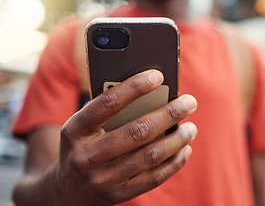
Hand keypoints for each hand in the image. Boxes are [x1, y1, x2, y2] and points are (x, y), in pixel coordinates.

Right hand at [50, 70, 196, 204]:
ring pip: (150, 156)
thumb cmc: (84, 146)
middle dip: (168, 114)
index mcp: (75, 130)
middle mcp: (87, 157)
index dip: (134, 87)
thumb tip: (153, 93)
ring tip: (191, 128)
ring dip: (176, 140)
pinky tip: (184, 149)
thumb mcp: (84, 127)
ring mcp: (102, 179)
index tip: (158, 76)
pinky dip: (174, 162)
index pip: (107, 104)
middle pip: (137, 132)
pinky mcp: (118, 195)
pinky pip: (154, 178)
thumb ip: (109, 111)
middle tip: (189, 102)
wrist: (68, 192)